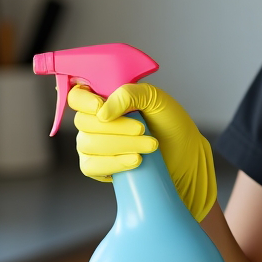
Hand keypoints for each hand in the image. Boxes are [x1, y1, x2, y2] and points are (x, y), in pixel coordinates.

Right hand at [71, 82, 216, 220]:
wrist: (184, 153)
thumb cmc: (169, 122)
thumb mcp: (154, 98)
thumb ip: (129, 94)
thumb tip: (102, 111)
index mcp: (104, 97)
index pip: (77, 96)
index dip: (84, 101)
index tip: (101, 106)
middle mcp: (94, 120)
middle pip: (83, 122)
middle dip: (116, 128)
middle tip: (143, 130)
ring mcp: (92, 144)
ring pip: (88, 144)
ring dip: (121, 145)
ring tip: (149, 146)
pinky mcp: (98, 167)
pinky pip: (90, 166)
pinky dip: (112, 163)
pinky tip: (134, 161)